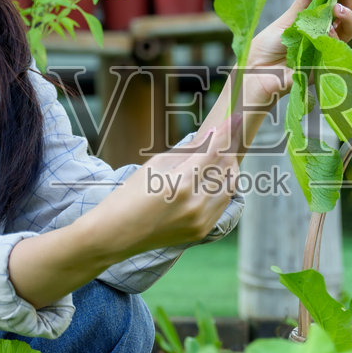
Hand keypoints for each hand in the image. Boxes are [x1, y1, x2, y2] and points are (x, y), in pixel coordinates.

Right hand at [87, 129, 240, 256]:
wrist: (116, 234)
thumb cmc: (130, 194)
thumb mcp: (155, 166)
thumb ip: (186, 152)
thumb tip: (210, 136)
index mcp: (182, 184)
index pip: (214, 151)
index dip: (227, 132)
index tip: (235, 117)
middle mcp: (196, 204)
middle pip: (225, 168)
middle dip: (229, 148)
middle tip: (231, 133)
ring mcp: (201, 221)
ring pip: (229, 187)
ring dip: (228, 169)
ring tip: (224, 154)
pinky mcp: (201, 232)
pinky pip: (221, 205)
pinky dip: (222, 189)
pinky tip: (217, 178)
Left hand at [243, 0, 351, 100]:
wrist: (257, 71)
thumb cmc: (268, 46)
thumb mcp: (286, 20)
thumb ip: (302, 3)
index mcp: (315, 20)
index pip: (333, 1)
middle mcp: (324, 33)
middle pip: (346, 14)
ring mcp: (327, 47)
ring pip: (349, 30)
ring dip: (346, 16)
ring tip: (337, 8)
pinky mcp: (326, 63)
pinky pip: (338, 49)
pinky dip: (334, 38)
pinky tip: (328, 31)